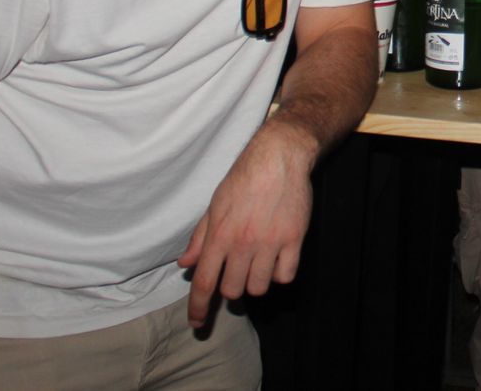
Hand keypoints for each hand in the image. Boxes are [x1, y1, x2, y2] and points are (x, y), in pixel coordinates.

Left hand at [178, 121, 317, 327]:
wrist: (279, 157)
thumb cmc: (243, 179)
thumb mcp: (214, 206)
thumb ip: (200, 238)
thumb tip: (185, 264)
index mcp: (219, 235)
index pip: (204, 283)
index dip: (198, 308)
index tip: (198, 323)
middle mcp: (243, 243)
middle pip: (233, 290)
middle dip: (232, 289)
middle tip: (236, 274)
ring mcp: (270, 242)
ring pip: (259, 287)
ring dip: (256, 282)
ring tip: (257, 265)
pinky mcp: (294, 239)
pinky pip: (286, 275)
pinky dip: (280, 274)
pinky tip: (277, 261)